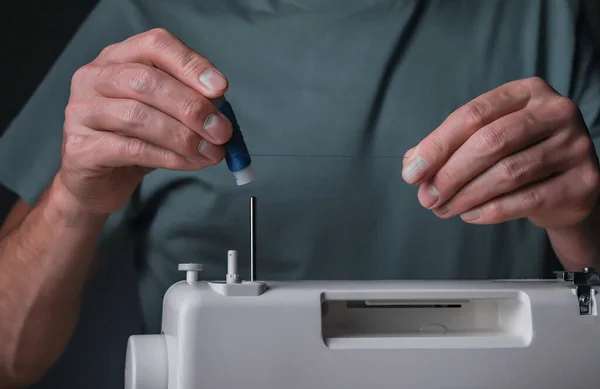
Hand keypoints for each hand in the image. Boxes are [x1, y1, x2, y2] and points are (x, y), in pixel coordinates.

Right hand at [58, 28, 232, 214]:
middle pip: (147, 81)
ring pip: (138, 116)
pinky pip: (132, 149)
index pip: (155, 45)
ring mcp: (82, 111)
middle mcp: (94, 77)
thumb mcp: (166, 115)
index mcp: (118, 58)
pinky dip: (169, 157)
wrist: (97, 183)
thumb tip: (221, 110)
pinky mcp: (81, 147)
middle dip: (192, 107)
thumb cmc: (135, 141)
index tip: (220, 88)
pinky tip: (190, 163)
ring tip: (211, 153)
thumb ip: (190, 104)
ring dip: (184, 137)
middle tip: (221, 131)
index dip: (190, 64)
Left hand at [401, 77, 599, 228]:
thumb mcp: (484, 139)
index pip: (473, 114)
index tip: (411, 173)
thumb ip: (448, 146)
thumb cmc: (518, 154)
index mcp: (527, 91)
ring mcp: (575, 145)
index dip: (437, 145)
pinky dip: (490, 210)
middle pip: (490, 142)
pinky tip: (469, 215)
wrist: (567, 186)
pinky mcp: (583, 181)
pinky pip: (527, 199)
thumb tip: (412, 164)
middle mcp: (557, 111)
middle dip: (450, 174)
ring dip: (466, 196)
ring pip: (507, 172)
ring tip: (442, 209)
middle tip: (426, 198)